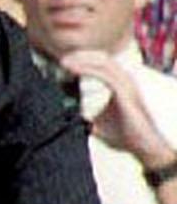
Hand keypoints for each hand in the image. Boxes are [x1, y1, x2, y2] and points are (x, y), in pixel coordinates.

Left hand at [62, 50, 175, 166]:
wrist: (141, 147)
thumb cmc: (124, 136)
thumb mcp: (97, 124)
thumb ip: (84, 118)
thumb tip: (65, 121)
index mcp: (119, 85)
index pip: (101, 64)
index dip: (83, 60)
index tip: (64, 63)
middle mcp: (125, 82)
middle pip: (101, 58)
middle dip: (80, 56)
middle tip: (61, 59)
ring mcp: (127, 85)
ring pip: (103, 62)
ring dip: (82, 60)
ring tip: (64, 62)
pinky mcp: (126, 92)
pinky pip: (105, 74)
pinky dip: (87, 69)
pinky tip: (73, 70)